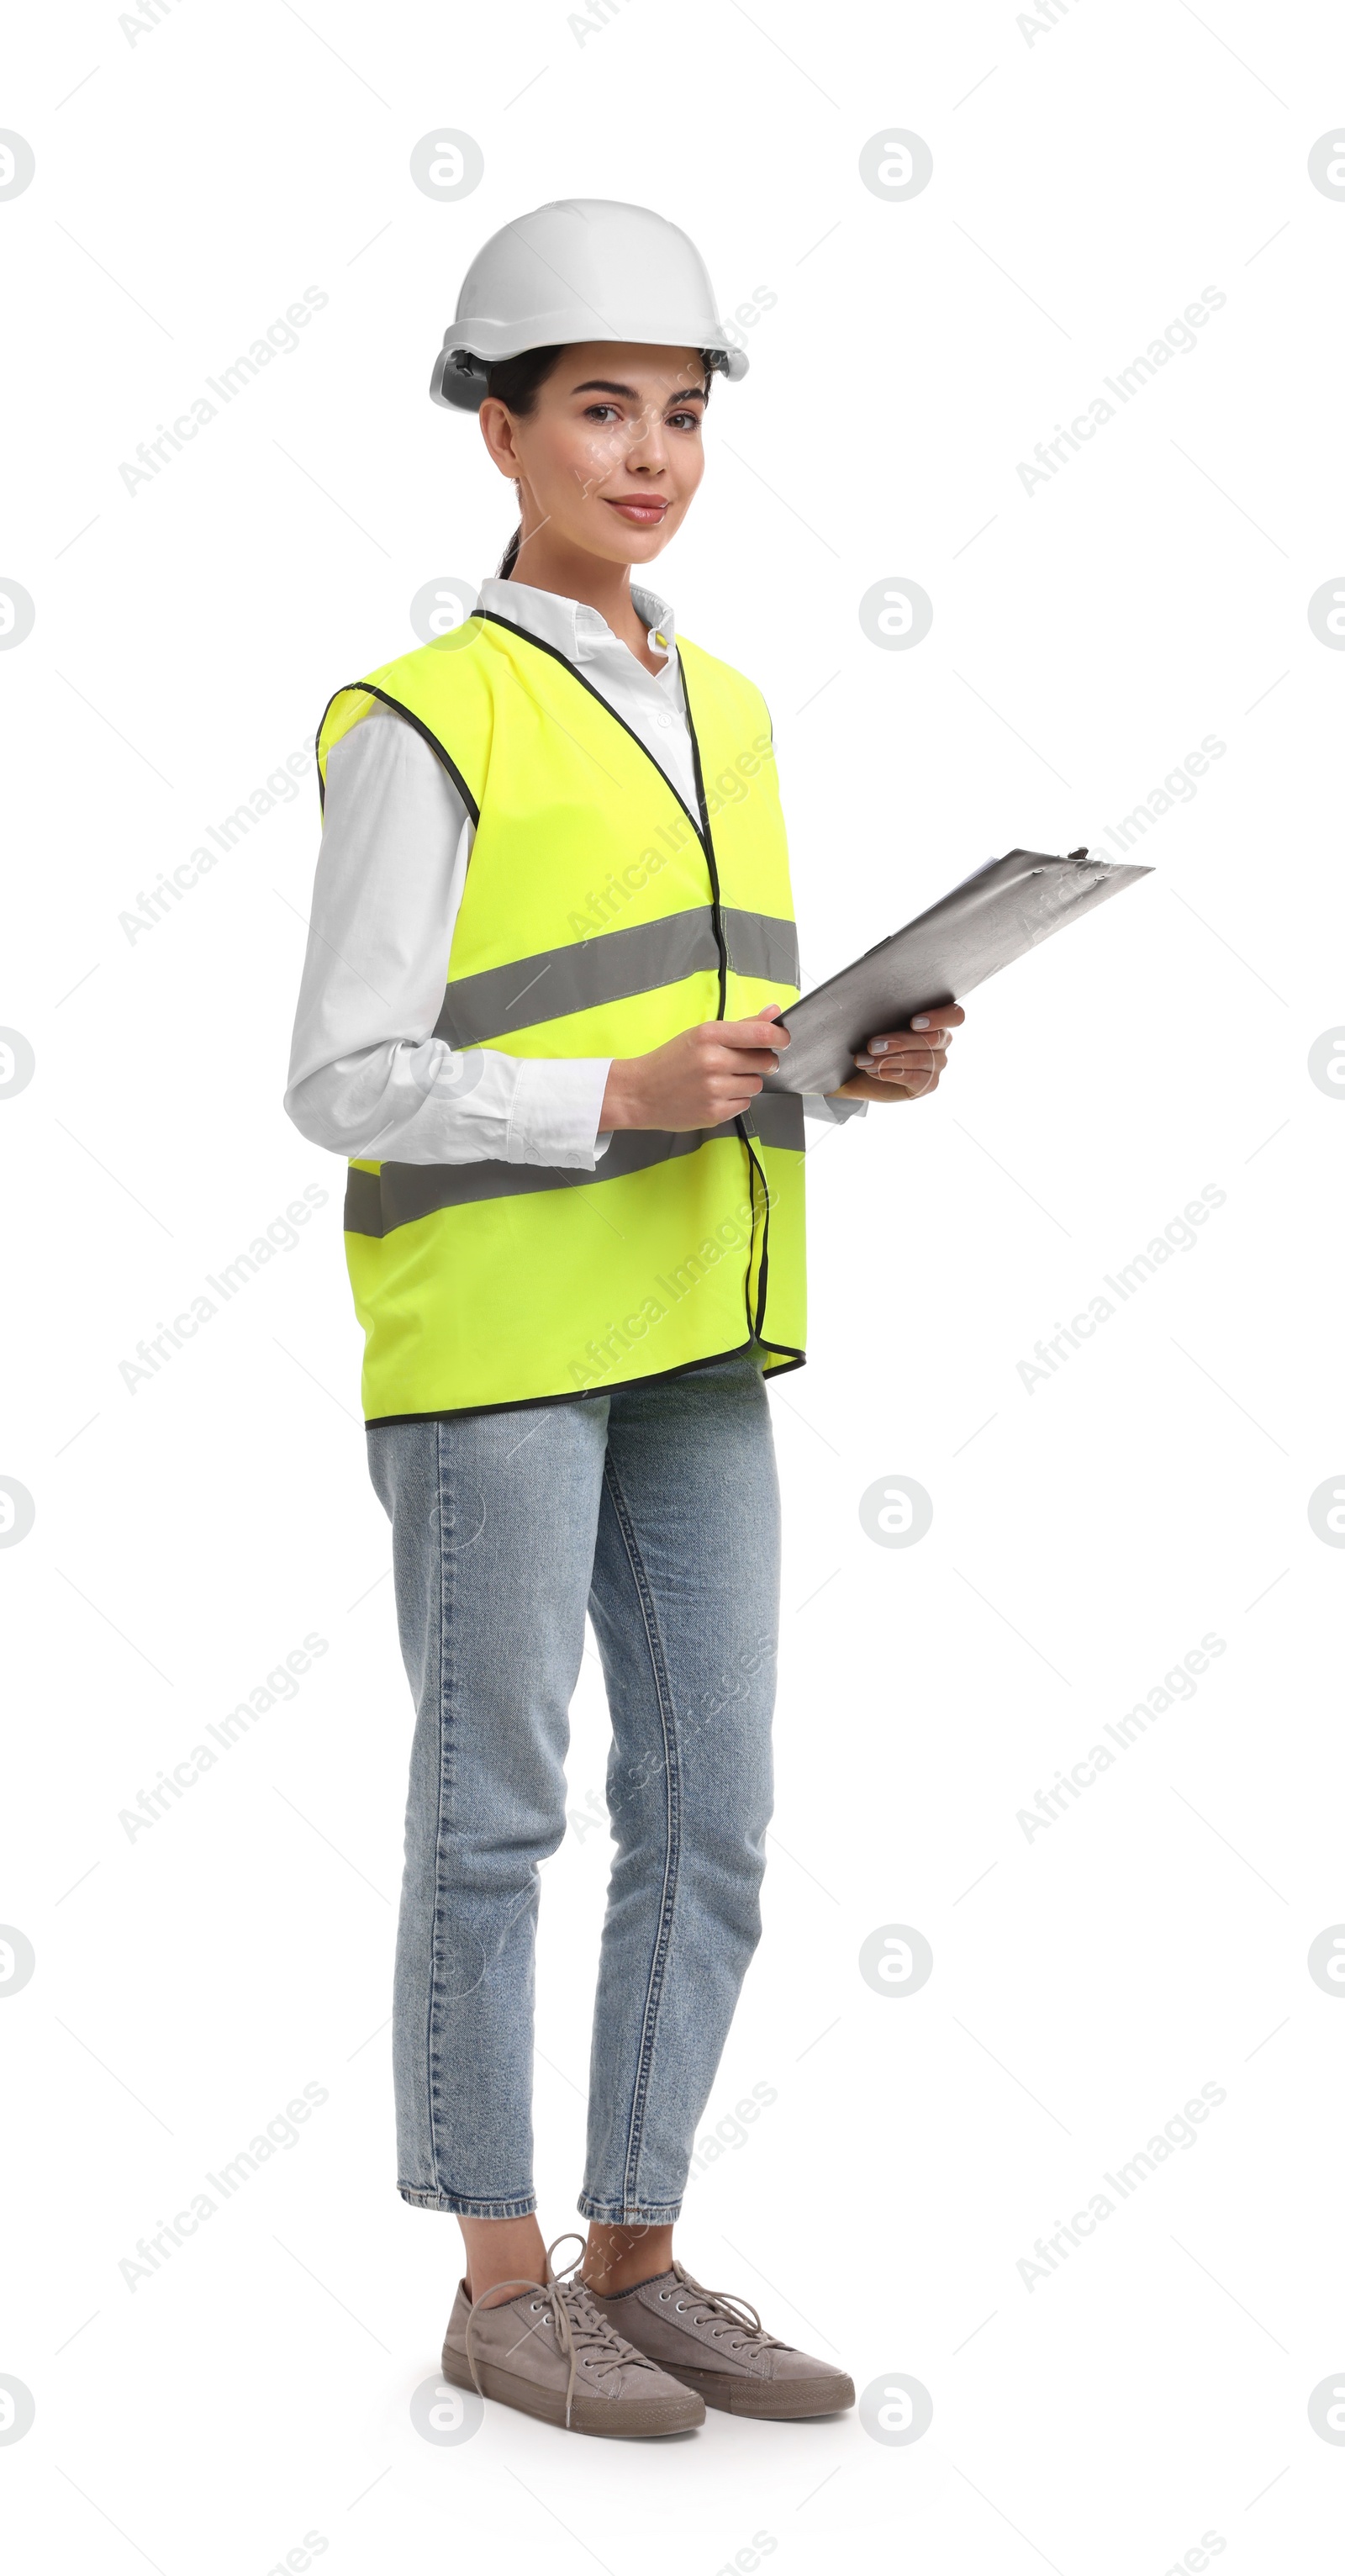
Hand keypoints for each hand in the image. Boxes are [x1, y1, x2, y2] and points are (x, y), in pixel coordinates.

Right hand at [601, 1006, 788, 1132]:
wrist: (639, 1092)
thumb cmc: (670, 1061)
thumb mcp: (701, 1035)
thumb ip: (742, 1025)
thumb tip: (774, 1013)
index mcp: (709, 1035)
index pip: (761, 1034)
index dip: (779, 1037)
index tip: (783, 1039)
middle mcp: (713, 1061)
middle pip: (765, 1061)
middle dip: (762, 1061)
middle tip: (745, 1061)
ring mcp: (714, 1089)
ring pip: (756, 1084)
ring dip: (747, 1081)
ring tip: (723, 1079)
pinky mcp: (714, 1112)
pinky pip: (744, 1103)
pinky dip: (735, 1098)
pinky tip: (715, 1094)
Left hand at [831, 1004, 964, 1102]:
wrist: (865, 1073)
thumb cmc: (876, 1041)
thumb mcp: (879, 1023)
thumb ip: (884, 1011)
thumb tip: (866, 996)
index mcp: (937, 1019)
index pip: (955, 1015)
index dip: (939, 1018)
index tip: (913, 1022)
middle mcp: (942, 1041)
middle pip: (931, 1039)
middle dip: (899, 1041)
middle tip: (873, 1045)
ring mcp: (938, 1064)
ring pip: (919, 1059)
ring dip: (887, 1059)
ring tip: (863, 1060)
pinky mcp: (929, 1084)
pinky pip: (914, 1078)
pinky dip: (891, 1073)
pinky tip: (875, 1071)